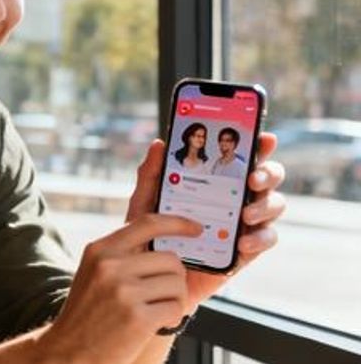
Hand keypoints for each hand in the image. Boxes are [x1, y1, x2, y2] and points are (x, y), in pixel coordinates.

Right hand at [38, 215, 201, 363]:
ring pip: (177, 283)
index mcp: (100, 250)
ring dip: (174, 299)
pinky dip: (172, 316)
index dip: (177, 223)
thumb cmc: (87, 313)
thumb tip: (164, 240)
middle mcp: (110, 266)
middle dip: (173, 278)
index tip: (195, 227)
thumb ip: (121, 254)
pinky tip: (155, 322)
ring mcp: (123, 292)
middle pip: (170, 259)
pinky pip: (176, 307)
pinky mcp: (137, 318)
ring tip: (153, 309)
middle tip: (159, 294)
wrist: (69, 351)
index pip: (147, 224)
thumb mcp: (94, 273)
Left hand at [126, 133, 285, 310]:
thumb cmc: (150, 235)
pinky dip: (260, 239)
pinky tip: (243, 242)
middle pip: (267, 178)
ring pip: (273, 206)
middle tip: (252, 178)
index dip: (259, 145)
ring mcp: (244, 224)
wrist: (151, 279)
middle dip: (268, 173)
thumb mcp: (145, 203)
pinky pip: (266, 240)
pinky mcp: (245, 252)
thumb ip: (150, 175)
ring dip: (265, 206)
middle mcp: (235, 198)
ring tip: (246, 214)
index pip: (242, 157)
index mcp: (215, 182)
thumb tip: (159, 143)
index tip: (265, 138)